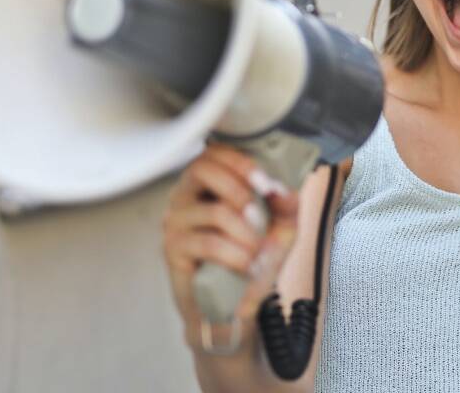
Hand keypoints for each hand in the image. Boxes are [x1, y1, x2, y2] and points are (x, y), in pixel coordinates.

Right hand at [162, 142, 299, 352]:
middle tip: (260, 217)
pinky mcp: (173, 250)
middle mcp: (185, 196)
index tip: (266, 183)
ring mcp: (175, 222)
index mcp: (208, 183)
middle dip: (240, 190)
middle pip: (201, 169)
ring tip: (259, 251)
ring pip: (214, 212)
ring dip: (246, 233)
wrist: (236, 306)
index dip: (241, 162)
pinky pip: (208, 244)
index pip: (213, 152)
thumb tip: (282, 188)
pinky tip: (249, 267)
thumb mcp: (282, 228)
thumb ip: (286, 204)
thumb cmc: (254, 259)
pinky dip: (237, 256)